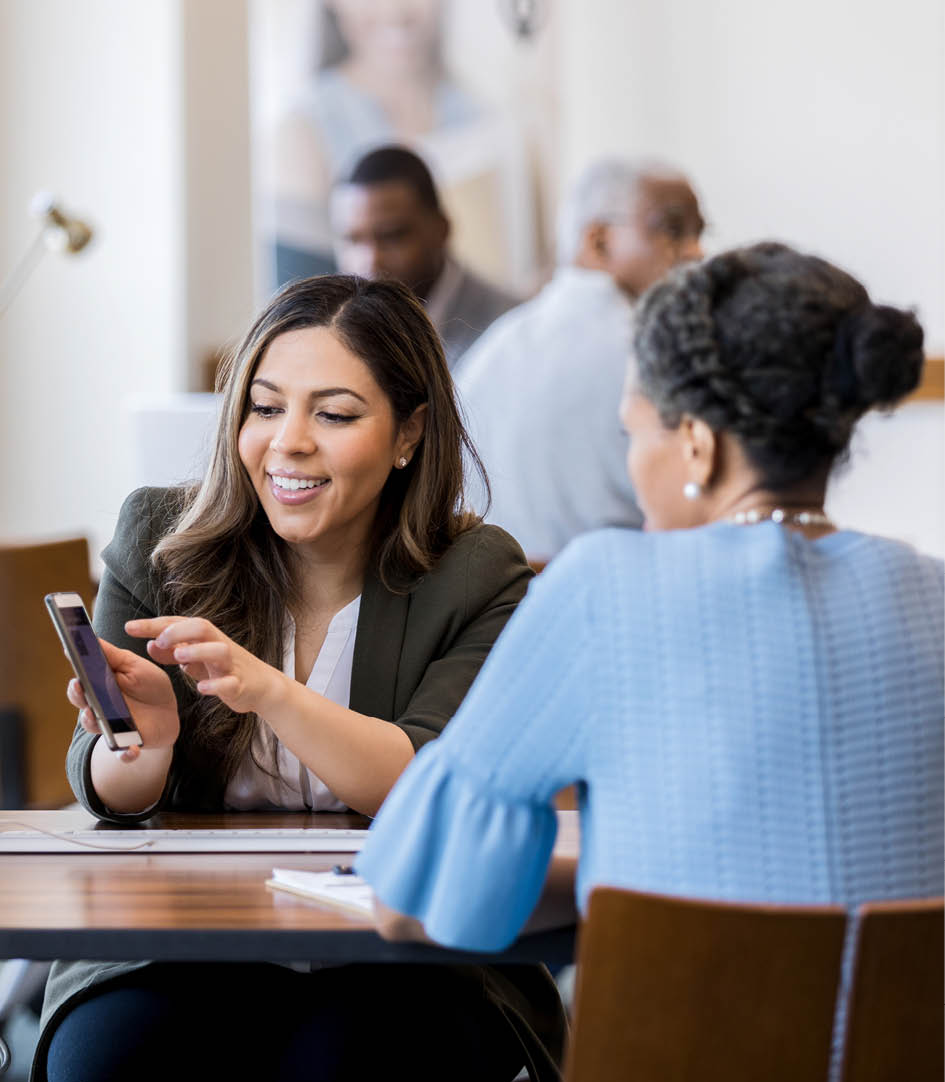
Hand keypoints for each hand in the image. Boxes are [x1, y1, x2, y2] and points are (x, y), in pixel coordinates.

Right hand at [66, 639, 179, 762]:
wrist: (168, 712)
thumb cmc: (147, 684)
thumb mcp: (134, 666)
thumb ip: (113, 656)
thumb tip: (90, 638)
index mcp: (98, 688)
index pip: (80, 684)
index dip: (76, 679)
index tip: (75, 671)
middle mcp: (99, 709)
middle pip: (82, 705)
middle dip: (79, 697)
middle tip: (81, 687)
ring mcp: (111, 728)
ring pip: (95, 728)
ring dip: (94, 723)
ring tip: (97, 716)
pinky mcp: (127, 744)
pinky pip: (122, 753)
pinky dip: (125, 754)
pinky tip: (132, 750)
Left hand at [125, 616, 285, 715]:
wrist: (261, 685)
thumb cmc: (224, 668)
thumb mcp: (196, 658)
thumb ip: (173, 652)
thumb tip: (149, 644)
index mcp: (205, 638)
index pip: (178, 623)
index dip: (153, 624)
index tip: (129, 627)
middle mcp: (218, 645)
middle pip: (202, 627)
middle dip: (179, 630)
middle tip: (158, 640)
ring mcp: (231, 665)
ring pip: (219, 650)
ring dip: (198, 651)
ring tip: (179, 656)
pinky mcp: (240, 684)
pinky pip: (230, 683)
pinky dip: (216, 685)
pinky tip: (201, 689)